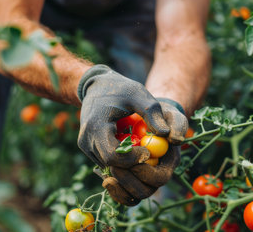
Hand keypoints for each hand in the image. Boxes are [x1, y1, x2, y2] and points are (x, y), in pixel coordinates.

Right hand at [78, 65, 187, 204]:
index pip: (113, 156)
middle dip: (132, 163)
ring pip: (109, 166)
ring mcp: (85, 145)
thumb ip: (153, 114)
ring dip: (126, 162)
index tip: (148, 151)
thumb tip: (167, 135)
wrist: (96, 86)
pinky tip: (130, 146)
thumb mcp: (139, 95)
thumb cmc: (120, 88)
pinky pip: (106, 161)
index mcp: (96, 126)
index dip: (132, 158)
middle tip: (148, 154)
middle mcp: (87, 139)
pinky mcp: (88, 148)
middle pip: (111, 164)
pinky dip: (120, 159)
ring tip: (139, 147)